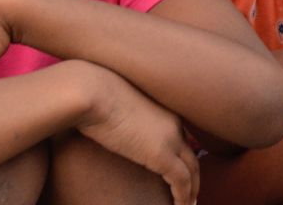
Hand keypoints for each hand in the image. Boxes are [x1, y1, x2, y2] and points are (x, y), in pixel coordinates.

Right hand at [77, 63, 199, 204]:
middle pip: (191, 155)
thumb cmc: (90, 92)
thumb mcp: (111, 104)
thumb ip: (117, 116)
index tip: (179, 171)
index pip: (182, 136)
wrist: (89, 89)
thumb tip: (105, 126)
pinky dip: (183, 197)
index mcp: (164, 107)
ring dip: (191, 192)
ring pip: (191, 171)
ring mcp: (170, 137)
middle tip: (190, 194)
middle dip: (193, 177)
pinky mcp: (161, 154)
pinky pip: (181, 182)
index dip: (182, 157)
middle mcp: (173, 122)